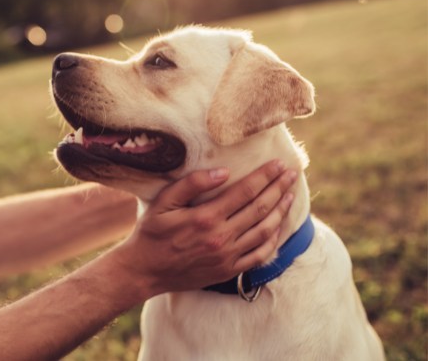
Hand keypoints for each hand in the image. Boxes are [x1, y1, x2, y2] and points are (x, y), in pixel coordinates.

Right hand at [112, 160, 296, 297]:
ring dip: (281, 211)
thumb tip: (223, 171)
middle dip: (279, 189)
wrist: (144, 271)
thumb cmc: (151, 233)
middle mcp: (221, 237)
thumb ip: (191, 184)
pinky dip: (274, 240)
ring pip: (265, 231)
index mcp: (205, 217)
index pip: (245, 191)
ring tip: (290, 195)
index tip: (279, 164)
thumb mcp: (163, 202)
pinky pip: (259, 255)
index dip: (265, 176)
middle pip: (260, 208)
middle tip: (291, 174)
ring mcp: (227, 256)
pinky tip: (278, 227)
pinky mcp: (228, 271)